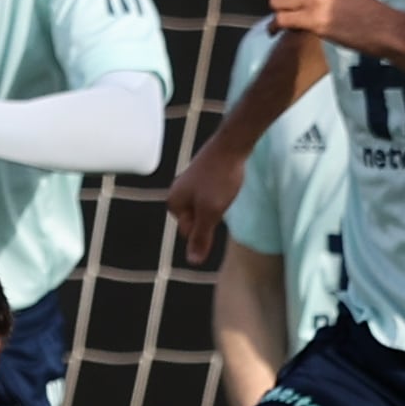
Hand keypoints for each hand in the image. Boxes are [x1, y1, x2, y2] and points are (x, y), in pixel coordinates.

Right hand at [164, 136, 249, 263]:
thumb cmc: (220, 179)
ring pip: (206, 207)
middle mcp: (176, 193)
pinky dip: (221, 192)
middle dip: (211, 215)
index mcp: (173, 203)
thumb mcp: (210, 213)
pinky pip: (211, 194)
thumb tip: (193, 261)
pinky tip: (227, 182)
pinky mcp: (202, 175)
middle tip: (222, 197)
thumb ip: (201, 238)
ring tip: (225, 188)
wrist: (232, 144)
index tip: (214, 206)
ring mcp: (189, 183)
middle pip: (197, 220)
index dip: (206, 225)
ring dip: (218, 204)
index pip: (189, 233)